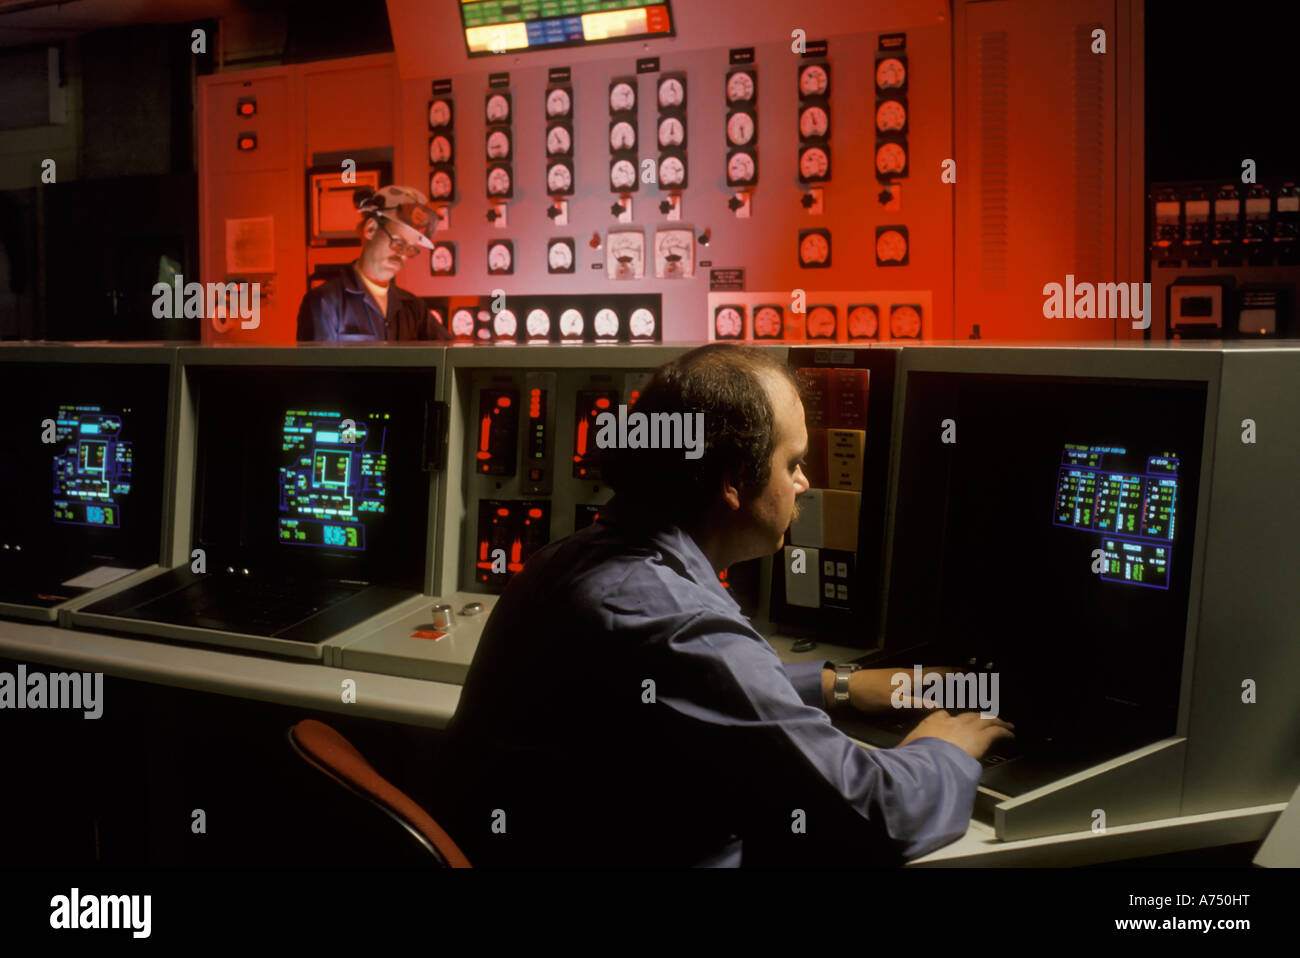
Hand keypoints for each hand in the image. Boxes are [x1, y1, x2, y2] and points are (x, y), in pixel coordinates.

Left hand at [829, 666, 962, 712]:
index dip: (957, 673)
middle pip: (937, 673)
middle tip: (969, 680)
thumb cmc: (871, 694)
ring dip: (943, 679)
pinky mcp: (897, 681)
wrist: (849, 686)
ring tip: (956, 686)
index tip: (972, 674)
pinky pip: (921, 680)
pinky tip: (932, 691)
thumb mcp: (894, 702)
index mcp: (912, 678)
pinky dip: (931, 683)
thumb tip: (938, 707)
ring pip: (929, 676)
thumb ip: (915, 704)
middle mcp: (911, 674)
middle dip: (954, 676)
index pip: (940, 673)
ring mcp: (904, 676)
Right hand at [896, 709, 1014, 760]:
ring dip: (996, 721)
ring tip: (1004, 724)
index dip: (951, 718)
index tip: (954, 720)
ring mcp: (969, 728)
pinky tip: (1011, 734)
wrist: (930, 760)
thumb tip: (896, 757)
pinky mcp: (982, 737)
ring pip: (986, 720)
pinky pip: (997, 731)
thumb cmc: (915, 757)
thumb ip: (906, 751)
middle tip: (986, 718)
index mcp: (933, 722)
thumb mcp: (905, 751)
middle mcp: (952, 721)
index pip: (944, 715)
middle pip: (969, 715)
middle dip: (978, 717)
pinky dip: (1005, 732)